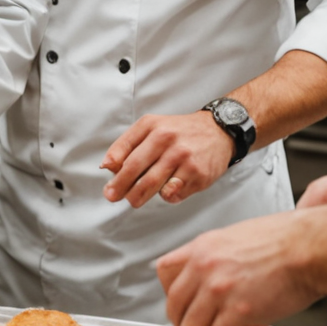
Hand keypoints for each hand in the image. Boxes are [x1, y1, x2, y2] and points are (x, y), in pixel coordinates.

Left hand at [103, 111, 235, 207]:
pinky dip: (166, 196)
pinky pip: (173, 193)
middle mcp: (167, 139)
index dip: (113, 170)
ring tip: (135, 199)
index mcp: (151, 126)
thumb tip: (108, 166)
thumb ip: (128, 144)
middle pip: (135, 169)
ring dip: (139, 196)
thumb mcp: (152, 127)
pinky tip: (167, 190)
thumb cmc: (180, 132)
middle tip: (114, 197)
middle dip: (121, 187)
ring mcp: (183, 157)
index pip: (124, 148)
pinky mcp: (198, 173)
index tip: (108, 186)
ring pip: (152, 184)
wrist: (218, 131)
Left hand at [156, 209, 319, 325]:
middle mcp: (203, 268)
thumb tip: (208, 277)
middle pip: (173, 307)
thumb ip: (216, 257)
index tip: (186, 302)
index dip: (173, 292)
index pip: (164, 273)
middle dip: (188, 321)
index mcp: (202, 248)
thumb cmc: (286, 241)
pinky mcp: (237, 311)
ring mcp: (218, 290)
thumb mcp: (237, 237)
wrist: (311, 248)